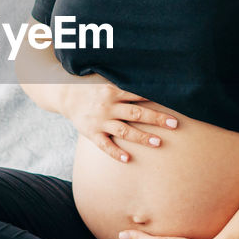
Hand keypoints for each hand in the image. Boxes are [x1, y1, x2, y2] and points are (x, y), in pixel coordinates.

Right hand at [59, 74, 178, 163]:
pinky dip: (115, 152)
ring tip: (158, 143)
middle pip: (136, 113)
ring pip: (124, 130)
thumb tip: (149, 81)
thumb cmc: (91, 88)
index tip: (173, 104)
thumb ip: (125, 84)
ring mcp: (100, 121)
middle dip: (155, 118)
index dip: (156, 99)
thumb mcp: (106, 81)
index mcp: (113, 91)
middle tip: (174, 124)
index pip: (138, 95)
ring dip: (141, 137)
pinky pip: (104, 145)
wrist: (65, 95)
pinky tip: (127, 158)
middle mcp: (108, 106)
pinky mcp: (91, 133)